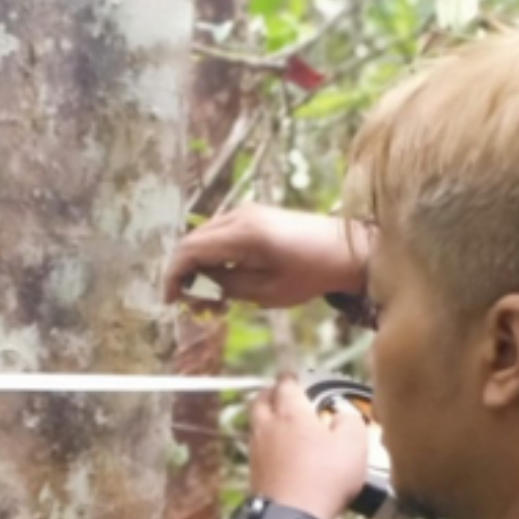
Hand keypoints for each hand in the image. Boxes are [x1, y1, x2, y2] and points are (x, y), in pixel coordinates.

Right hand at [163, 205, 367, 309]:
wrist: (347, 250)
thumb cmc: (312, 273)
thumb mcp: (266, 291)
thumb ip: (226, 286)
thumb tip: (196, 286)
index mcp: (243, 233)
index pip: (189, 250)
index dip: (174, 276)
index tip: (171, 301)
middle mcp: (239, 215)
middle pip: (192, 242)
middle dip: (185, 275)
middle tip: (193, 306)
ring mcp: (245, 212)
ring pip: (203, 239)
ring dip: (199, 268)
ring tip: (212, 299)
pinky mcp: (252, 216)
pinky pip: (219, 236)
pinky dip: (213, 258)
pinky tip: (224, 281)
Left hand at [250, 376, 368, 518]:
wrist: (292, 518)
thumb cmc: (324, 478)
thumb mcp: (353, 445)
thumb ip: (349, 422)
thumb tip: (342, 415)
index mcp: (290, 412)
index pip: (286, 384)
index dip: (293, 378)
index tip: (299, 377)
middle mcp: (267, 425)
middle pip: (262, 399)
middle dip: (273, 393)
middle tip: (286, 395)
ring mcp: (256, 449)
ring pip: (256, 422)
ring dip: (267, 417)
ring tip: (284, 422)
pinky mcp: (253, 471)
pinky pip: (257, 447)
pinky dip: (267, 442)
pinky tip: (280, 452)